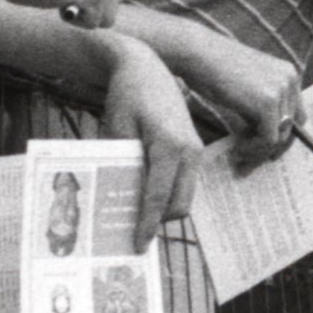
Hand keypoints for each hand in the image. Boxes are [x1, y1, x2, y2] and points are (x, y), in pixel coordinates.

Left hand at [101, 41, 202, 234]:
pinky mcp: (195, 149)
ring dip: (164, 209)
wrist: (145, 66)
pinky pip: (184, 183)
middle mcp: (189, 150)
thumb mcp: (116, 130)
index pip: (157, 197)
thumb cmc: (126, 95)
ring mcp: (195, 150)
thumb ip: (123, 165)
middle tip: (133, 234)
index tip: (138, 246)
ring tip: (138, 216)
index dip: (146, 224)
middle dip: (158, 222)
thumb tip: (124, 202)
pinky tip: (147, 194)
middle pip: (179, 204)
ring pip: (184, 196)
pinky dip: (168, 194)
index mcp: (168, 145)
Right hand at [181, 38, 301, 170]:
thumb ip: (261, 108)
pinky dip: (253, 150)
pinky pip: (268, 138)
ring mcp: (280, 89)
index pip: (296, 115)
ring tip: (240, 159)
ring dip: (259, 153)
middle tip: (250, 165)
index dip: (282, 138)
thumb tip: (267, 143)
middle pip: (291, 129)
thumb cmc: (212, 70)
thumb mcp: (246, 89)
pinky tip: (237, 149)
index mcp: (287, 74)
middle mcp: (289, 80)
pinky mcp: (267, 102)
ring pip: (279, 137)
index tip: (268, 155)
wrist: (196, 53)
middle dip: (271, 150)